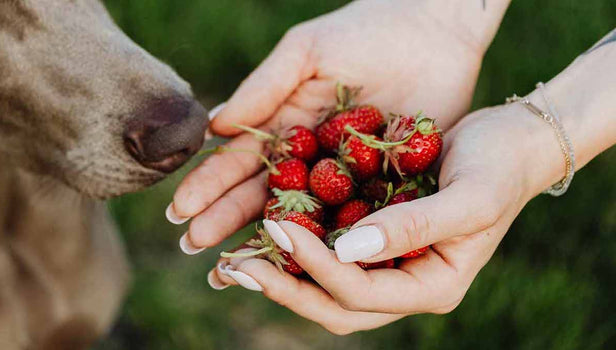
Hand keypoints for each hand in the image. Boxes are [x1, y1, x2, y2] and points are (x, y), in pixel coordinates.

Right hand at [169, 0, 496, 253]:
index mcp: (283, 126)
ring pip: (300, 219)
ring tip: (232, 271)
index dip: (208, 187)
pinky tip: (304, 270)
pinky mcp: (384, 189)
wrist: (436, 31)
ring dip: (267, 245)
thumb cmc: (365, 31)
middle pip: (259, 196)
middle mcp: (307, 159)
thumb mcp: (307, 52)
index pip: (238, 162)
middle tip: (191, 248)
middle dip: (223, 222)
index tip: (179, 211)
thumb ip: (264, 86)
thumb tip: (214, 127)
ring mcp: (343, 178)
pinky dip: (330, 246)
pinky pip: (353, 221)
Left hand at [207, 102, 564, 333]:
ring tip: (233, 259)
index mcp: (430, 287)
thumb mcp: (470, 198)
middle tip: (234, 267)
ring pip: (324, 287)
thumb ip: (413, 227)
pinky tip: (259, 228)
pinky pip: (326, 252)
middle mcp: (403, 284)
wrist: (513, 141)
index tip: (277, 230)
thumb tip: (347, 251)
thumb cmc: (500, 166)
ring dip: (280, 275)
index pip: (359, 294)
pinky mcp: (371, 238)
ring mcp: (386, 265)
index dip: (314, 269)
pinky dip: (294, 247)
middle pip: (333, 305)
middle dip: (283, 289)